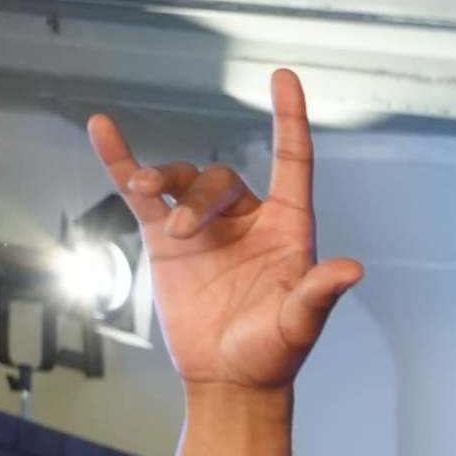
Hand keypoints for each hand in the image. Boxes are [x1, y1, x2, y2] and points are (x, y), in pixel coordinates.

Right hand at [86, 70, 362, 392]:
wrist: (228, 378)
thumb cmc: (275, 353)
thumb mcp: (299, 324)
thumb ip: (319, 293)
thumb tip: (353, 270)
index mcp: (288, 229)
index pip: (292, 162)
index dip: (290, 119)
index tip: (284, 77)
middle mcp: (248, 219)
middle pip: (219, 178)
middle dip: (199, 197)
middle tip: (187, 237)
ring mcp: (206, 226)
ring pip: (181, 182)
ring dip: (161, 182)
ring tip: (143, 195)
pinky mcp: (166, 239)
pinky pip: (141, 191)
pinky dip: (121, 161)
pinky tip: (103, 131)